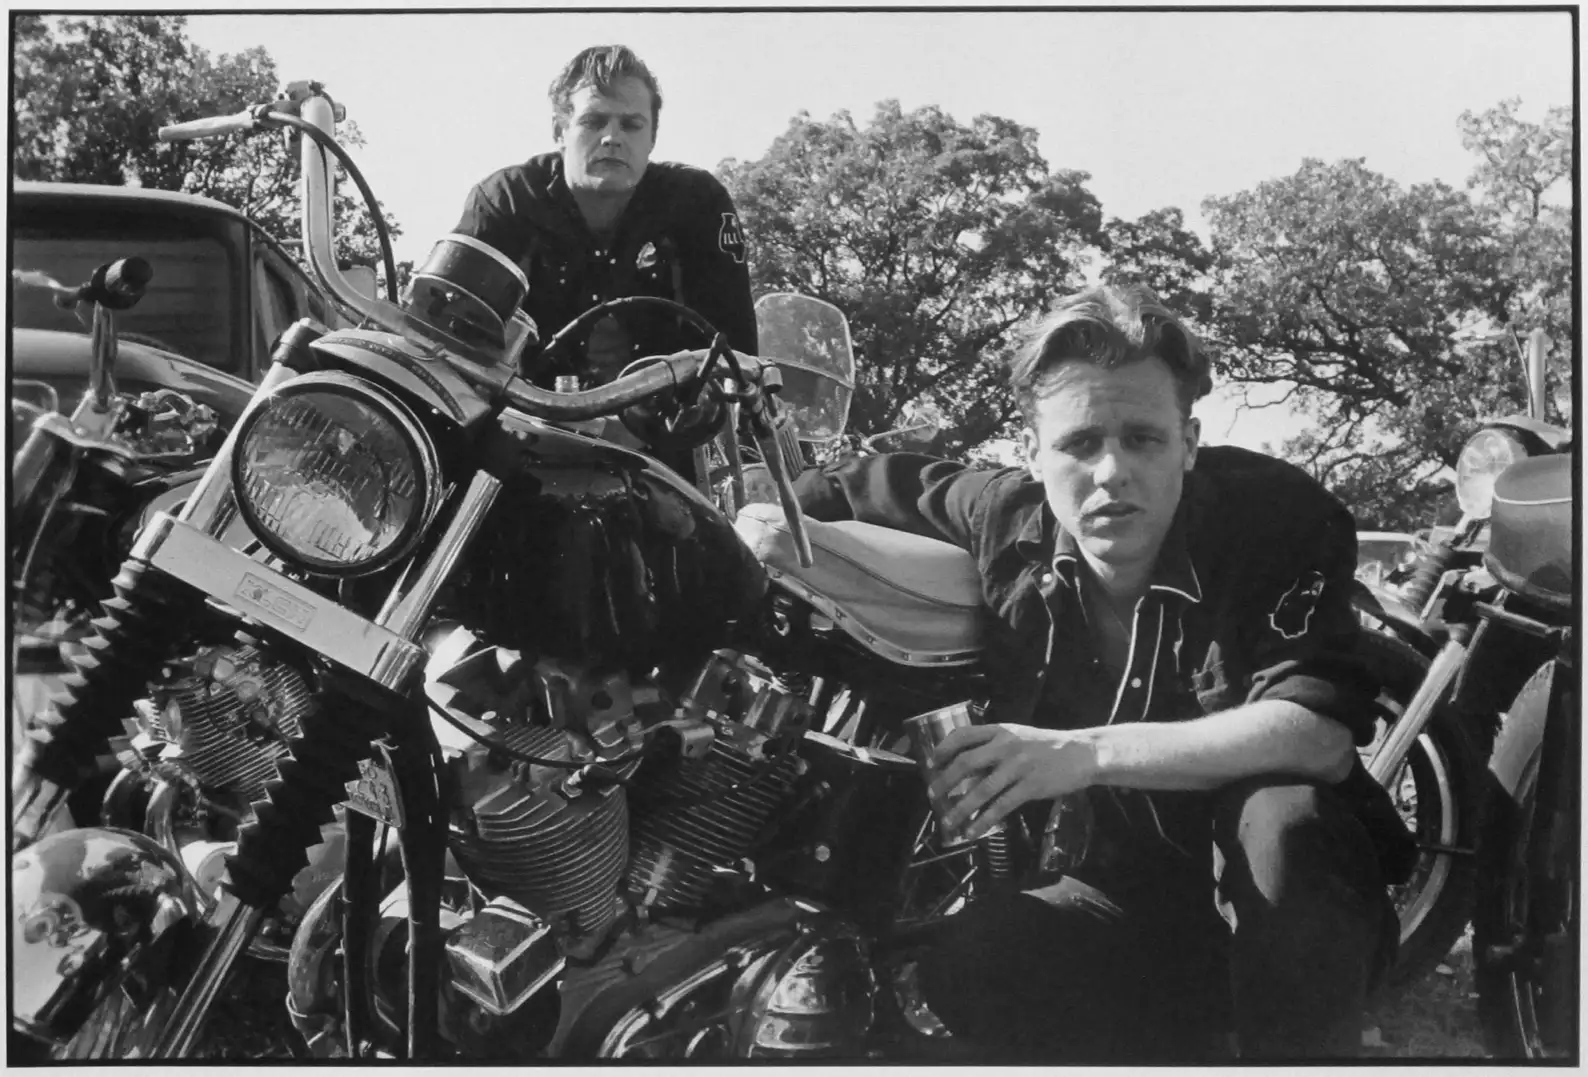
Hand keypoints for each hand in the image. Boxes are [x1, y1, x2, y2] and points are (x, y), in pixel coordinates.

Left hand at [929, 723, 1098, 839]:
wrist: (1082, 754)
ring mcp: (1018, 766)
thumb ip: (994, 747)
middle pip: (966, 763)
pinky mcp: (1030, 787)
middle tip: (932, 795)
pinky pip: (1001, 806)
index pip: (963, 735)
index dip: (943, 749)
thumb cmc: (1046, 746)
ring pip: (981, 790)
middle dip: (945, 781)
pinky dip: (984, 820)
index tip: (930, 763)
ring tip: (947, 821)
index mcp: (1001, 731)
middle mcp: (1006, 746)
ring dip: (961, 808)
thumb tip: (965, 768)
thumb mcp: (1018, 736)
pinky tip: (973, 830)